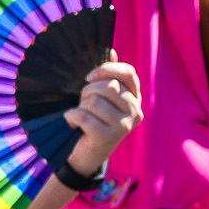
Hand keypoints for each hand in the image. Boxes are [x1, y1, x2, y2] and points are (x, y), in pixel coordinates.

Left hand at [63, 60, 140, 175]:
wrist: (87, 155)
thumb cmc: (94, 122)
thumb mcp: (104, 100)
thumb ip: (109, 78)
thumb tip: (111, 52)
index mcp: (136, 98)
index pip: (128, 73)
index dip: (106, 69)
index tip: (89, 77)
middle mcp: (136, 111)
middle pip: (108, 86)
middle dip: (88, 91)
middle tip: (82, 102)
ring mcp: (125, 125)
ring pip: (95, 101)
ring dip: (80, 106)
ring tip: (79, 114)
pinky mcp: (109, 137)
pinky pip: (84, 117)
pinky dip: (72, 117)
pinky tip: (72, 123)